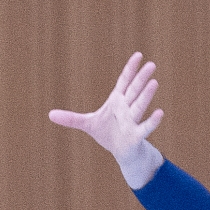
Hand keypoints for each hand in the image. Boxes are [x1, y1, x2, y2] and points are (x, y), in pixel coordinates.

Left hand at [49, 52, 165, 186]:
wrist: (121, 153)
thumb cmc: (108, 134)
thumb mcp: (87, 124)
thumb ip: (70, 118)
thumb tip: (49, 114)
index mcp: (117, 101)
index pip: (125, 81)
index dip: (130, 69)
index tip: (139, 55)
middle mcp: (126, 108)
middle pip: (134, 90)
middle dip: (142, 78)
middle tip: (151, 65)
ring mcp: (132, 121)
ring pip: (139, 106)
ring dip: (146, 94)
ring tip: (154, 82)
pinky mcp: (136, 136)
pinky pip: (145, 127)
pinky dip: (152, 121)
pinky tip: (160, 112)